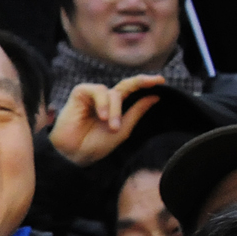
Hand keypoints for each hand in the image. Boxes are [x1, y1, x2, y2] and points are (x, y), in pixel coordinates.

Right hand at [48, 73, 165, 165]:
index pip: (132, 90)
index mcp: (115, 106)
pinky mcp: (80, 93)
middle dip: (141, 83)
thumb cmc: (95, 145)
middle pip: (126, 86)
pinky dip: (103, 103)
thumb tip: (155, 97)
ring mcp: (92, 95)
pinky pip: (98, 90)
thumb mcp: (123, 129)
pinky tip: (102, 117)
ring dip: (115, 110)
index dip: (146, 83)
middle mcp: (105, 98)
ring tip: (111, 127)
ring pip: (113, 93)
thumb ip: (136, 112)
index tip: (162, 81)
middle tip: (156, 83)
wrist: (74, 154)